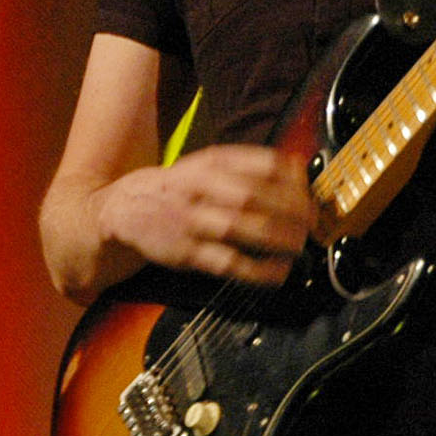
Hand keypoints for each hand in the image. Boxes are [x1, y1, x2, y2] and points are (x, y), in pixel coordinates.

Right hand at [100, 145, 315, 285]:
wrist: (121, 209)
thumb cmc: (176, 187)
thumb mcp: (205, 164)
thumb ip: (246, 166)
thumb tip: (298, 168)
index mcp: (210, 162)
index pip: (260, 164)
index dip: (292, 179)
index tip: (312, 191)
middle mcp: (200, 188)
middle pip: (253, 196)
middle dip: (291, 210)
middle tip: (313, 222)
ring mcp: (191, 221)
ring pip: (241, 227)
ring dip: (277, 238)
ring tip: (301, 245)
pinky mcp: (186, 253)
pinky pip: (227, 262)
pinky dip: (256, 270)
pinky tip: (278, 273)